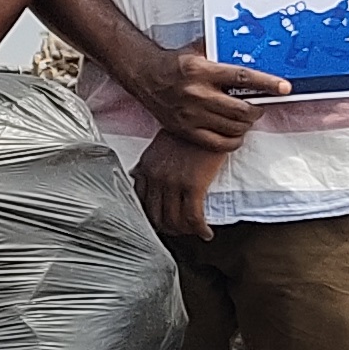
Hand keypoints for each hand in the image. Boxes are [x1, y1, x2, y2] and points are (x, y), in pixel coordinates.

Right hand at [128, 41, 289, 153]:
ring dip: (246, 125)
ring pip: (233, 128)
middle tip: (258, 105)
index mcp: (203, 71)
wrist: (145, 77)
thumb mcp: (198, 51)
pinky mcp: (186, 131)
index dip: (267, 84)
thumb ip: (221, 52)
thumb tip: (250, 48)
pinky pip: (218, 143)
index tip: (284, 87)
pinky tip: (235, 133)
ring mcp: (191, 115)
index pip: (243, 78)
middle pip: (241, 109)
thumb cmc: (174, 64)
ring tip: (245, 118)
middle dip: (257, 109)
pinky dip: (233, 141)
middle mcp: (197, 94)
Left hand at [134, 130, 232, 247]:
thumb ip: (150, 163)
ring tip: (194, 232)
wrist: (207, 116)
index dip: (152, 218)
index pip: (141, 202)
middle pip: (157, 217)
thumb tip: (140, 176)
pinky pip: (194, 217)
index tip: (162, 223)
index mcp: (146, 167)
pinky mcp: (193, 185)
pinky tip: (206, 233)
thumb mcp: (160, 145)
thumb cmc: (188, 130)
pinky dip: (200, 230)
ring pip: (175, 221)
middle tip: (181, 232)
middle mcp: (156, 177)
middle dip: (169, 229)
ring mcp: (173, 182)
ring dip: (185, 232)